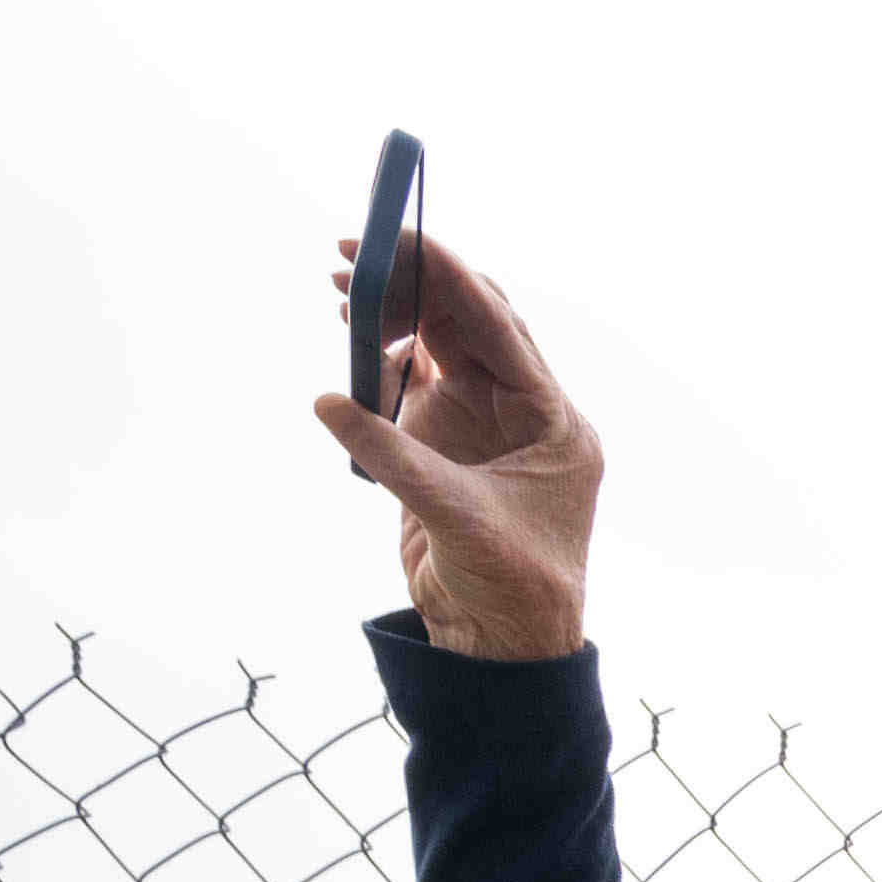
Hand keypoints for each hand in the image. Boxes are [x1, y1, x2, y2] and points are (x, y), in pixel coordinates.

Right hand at [312, 231, 602, 660]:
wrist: (500, 643)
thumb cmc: (511, 588)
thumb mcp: (454, 515)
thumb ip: (392, 455)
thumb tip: (330, 401)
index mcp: (551, 420)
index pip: (500, 327)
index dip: (449, 277)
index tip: (402, 237)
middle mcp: (521, 412)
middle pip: (467, 321)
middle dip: (413, 282)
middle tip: (354, 255)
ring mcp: (482, 423)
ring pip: (437, 342)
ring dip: (392, 313)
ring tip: (341, 291)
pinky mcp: (444, 441)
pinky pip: (412, 377)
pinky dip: (380, 354)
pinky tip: (351, 337)